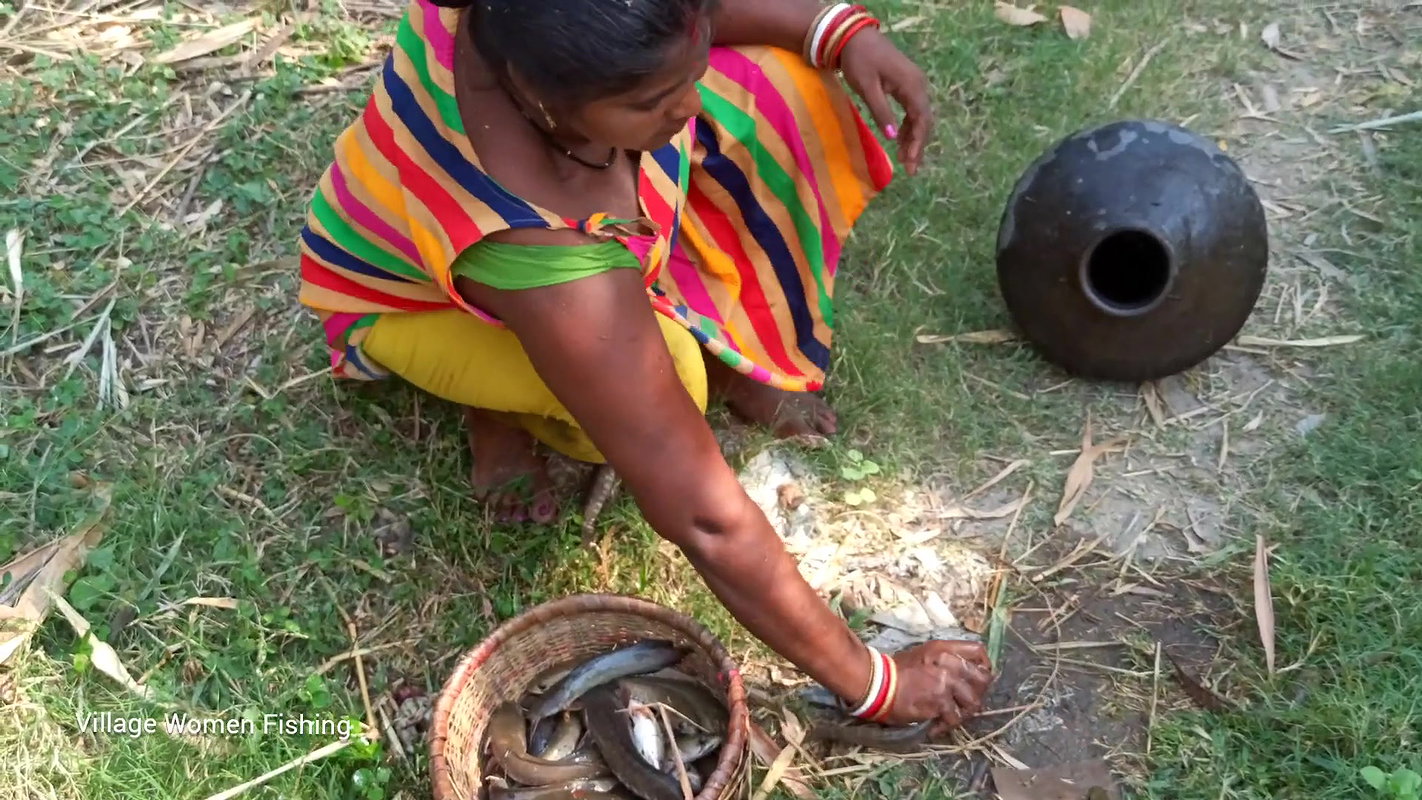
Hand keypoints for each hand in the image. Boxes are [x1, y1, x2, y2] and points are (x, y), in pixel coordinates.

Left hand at [836, 29, 934, 176]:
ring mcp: (914, 83)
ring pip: (920, 116)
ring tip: (905, 159)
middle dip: (918, 145)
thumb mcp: (867, 88)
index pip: (922, 120)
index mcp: (912, 85)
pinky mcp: (907, 84)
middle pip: (925, 121)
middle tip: (910, 169)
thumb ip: (881, 111)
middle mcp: (919, 84)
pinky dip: (908, 126)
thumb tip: (892, 137)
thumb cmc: (859, 61)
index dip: (917, 143)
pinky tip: (900, 140)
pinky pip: (913, 109)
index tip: (910, 163)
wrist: (855, 37)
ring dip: (913, 138)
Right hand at [874, 640, 993, 728]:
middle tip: (967, 701)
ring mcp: (946, 683)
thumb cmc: (896, 669)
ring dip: (964, 712)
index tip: (978, 677)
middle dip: (978, 692)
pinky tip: (936, 727)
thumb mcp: (924, 654)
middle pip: (983, 678)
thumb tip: (961, 672)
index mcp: (945, 649)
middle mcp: (950, 664)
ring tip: (951, 716)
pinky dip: (946, 726)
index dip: (984, 665)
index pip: (978, 651)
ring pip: (973, 703)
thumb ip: (945, 659)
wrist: (878, 683)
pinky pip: (955, 719)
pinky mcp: (940, 703)